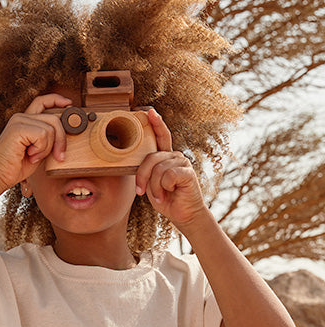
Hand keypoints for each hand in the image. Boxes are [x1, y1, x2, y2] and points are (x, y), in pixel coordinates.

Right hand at [0, 94, 71, 190]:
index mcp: (26, 120)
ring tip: (34, 156)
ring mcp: (19, 121)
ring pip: (50, 129)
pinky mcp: (17, 128)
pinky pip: (42, 135)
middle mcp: (21, 117)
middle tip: (58, 156)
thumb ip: (49, 138)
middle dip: (61, 140)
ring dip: (47, 148)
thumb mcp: (40, 150)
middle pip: (54, 118)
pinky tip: (30, 156)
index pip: (42, 101)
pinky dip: (41, 149)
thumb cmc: (18, 165)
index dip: (57, 100)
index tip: (69, 104)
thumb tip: (69, 130)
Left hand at [135, 109, 207, 231]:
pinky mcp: (188, 172)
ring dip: (155, 187)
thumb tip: (139, 164)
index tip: (149, 112)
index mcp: (165, 156)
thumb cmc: (166, 198)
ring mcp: (182, 162)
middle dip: (142, 177)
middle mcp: (174, 156)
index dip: (156, 123)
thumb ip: (147, 171)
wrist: (182, 214)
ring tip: (161, 195)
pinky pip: (168, 176)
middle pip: (150, 158)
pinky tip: (171, 191)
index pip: (161, 136)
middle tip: (141, 192)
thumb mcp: (150, 183)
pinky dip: (165, 188)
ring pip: (158, 170)